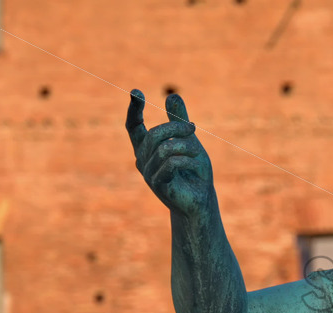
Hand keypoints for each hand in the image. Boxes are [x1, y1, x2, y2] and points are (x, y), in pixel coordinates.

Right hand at [126, 90, 212, 215]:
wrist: (200, 201)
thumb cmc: (194, 172)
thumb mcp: (189, 141)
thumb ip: (179, 121)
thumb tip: (172, 96)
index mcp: (147, 149)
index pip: (133, 127)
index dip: (133, 110)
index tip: (136, 92)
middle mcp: (143, 160)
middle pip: (153, 134)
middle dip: (175, 127)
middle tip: (193, 127)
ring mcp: (148, 173)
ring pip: (164, 148)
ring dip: (185, 146)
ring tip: (198, 153)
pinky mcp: (158, 184)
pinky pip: (170, 163)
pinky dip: (186, 159)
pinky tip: (196, 163)